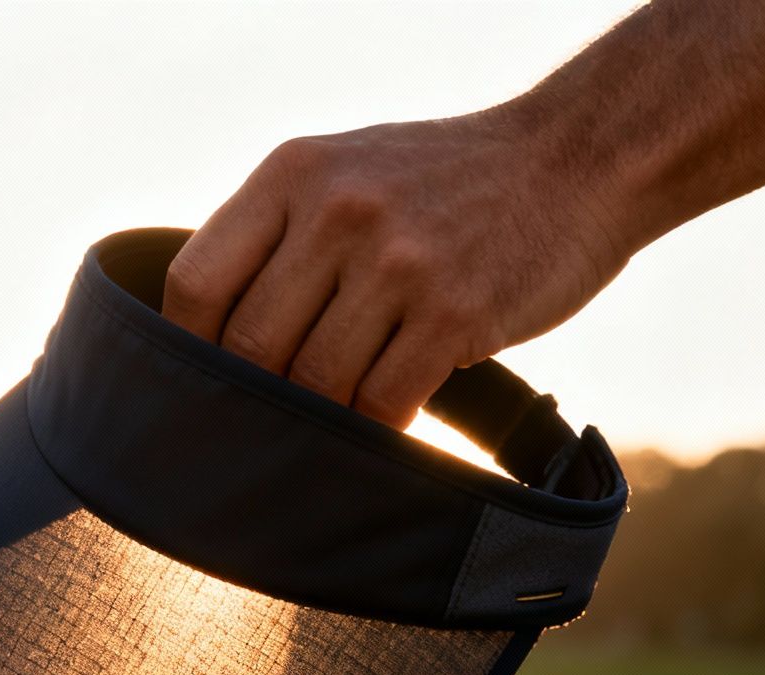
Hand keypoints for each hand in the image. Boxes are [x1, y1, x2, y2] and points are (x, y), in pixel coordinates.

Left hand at [161, 110, 636, 428]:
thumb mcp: (348, 169)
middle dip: (255, 394)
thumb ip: (279, 232)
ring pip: (316, 383)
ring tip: (332, 420)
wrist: (577, 159)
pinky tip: (386, 420)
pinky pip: (383, 402)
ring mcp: (399, 261)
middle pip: (251, 344)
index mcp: (294, 172)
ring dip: (321, 415)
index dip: (187, 347)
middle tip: (266, 420)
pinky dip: (377, 426)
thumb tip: (205, 337)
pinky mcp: (456, 313)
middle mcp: (338, 209)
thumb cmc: (446, 183)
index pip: (196, 281)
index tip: (198, 380)